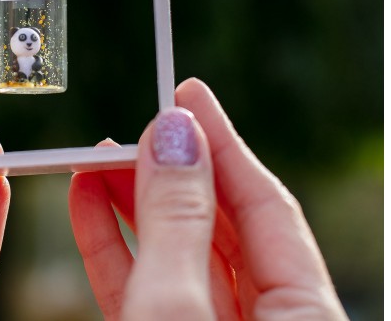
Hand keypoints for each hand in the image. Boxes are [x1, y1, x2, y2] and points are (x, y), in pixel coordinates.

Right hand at [69, 78, 347, 319]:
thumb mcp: (175, 309)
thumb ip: (176, 223)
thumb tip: (173, 135)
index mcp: (304, 317)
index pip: (267, 205)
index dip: (223, 142)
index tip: (186, 93)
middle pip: (220, 226)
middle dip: (170, 172)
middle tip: (135, 129)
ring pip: (176, 255)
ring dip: (132, 204)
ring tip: (96, 160)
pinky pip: (142, 287)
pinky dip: (112, 245)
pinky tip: (86, 203)